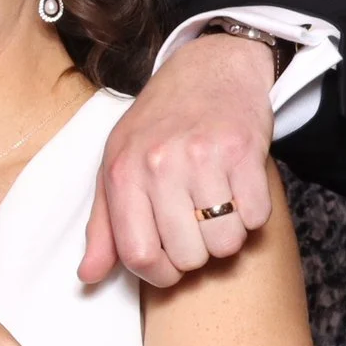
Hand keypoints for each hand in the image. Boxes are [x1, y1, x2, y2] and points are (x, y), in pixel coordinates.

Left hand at [80, 32, 277, 286]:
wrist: (209, 69)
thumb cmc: (158, 124)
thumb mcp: (117, 166)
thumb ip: (103, 226)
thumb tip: (88, 276)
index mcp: (123, 172)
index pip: (137, 253)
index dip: (158, 274)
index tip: (168, 268)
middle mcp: (159, 164)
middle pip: (186, 255)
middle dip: (196, 255)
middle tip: (196, 229)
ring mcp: (203, 156)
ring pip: (225, 241)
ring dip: (228, 237)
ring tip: (219, 210)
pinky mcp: (244, 150)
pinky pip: (257, 217)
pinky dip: (253, 216)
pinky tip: (240, 192)